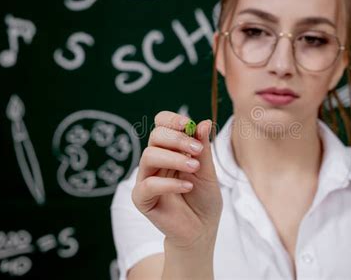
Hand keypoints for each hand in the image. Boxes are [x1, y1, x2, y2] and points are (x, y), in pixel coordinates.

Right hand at [131, 111, 222, 249]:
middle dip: (177, 138)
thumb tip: (203, 122)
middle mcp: (156, 161)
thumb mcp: (208, 171)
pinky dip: (169, 183)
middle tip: (197, 150)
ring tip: (195, 168)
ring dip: (174, 158)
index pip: (161, 125)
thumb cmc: (204, 198)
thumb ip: (203, 148)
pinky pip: (148, 184)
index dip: (172, 120)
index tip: (188, 124)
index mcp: (170, 150)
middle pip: (155, 136)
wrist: (202, 229)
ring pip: (149, 155)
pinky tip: (187, 187)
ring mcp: (146, 179)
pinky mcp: (142, 199)